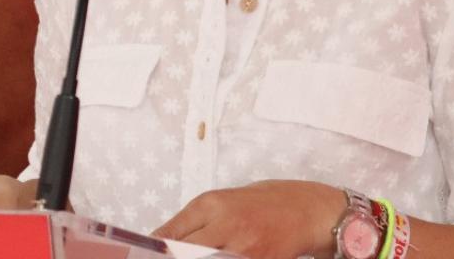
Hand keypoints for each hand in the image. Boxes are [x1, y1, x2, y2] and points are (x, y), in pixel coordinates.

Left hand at [152, 180, 344, 258]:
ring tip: (191, 256)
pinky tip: (216, 257)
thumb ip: (196, 220)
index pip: (170, 233)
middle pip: (183, 252)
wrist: (308, 210)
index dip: (155, 249)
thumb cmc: (265, 201)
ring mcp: (243, 247)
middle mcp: (225, 224)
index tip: (145, 255)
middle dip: (173, 257)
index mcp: (212, 203)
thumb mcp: (225, 200)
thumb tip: (164, 240)